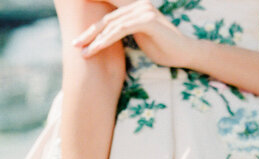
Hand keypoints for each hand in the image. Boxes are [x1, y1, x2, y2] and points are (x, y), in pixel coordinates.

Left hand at [72, 0, 195, 69]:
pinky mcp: (147, 21)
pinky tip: (96, 48)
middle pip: (107, 16)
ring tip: (81, 51)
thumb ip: (125, 30)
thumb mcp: (140, 36)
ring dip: (94, 39)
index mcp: (135, 6)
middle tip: (74, 43)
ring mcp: (143, 11)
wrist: (185, 53)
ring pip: (111, 24)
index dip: (93, 5)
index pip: (110, 4)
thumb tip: (109, 34)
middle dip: (88, 31)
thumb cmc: (163, 47)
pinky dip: (107, 40)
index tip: (76, 17)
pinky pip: (121, 30)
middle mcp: (139, 3)